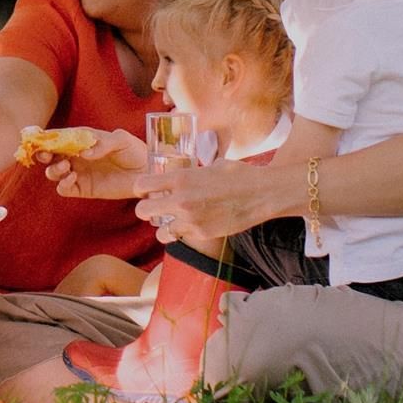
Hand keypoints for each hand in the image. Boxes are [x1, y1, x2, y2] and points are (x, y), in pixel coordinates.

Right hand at [49, 133, 157, 199]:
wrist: (147, 173)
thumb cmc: (135, 151)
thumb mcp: (122, 140)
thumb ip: (103, 142)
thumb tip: (84, 152)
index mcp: (82, 140)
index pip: (59, 137)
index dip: (46, 137)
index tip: (38, 138)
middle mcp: (77, 156)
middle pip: (50, 155)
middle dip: (43, 153)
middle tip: (46, 154)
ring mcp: (79, 173)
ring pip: (53, 172)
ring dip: (53, 169)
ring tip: (65, 167)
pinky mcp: (84, 189)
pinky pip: (65, 189)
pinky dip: (62, 184)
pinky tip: (72, 178)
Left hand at [134, 159, 275, 239]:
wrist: (262, 194)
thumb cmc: (239, 175)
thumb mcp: (210, 165)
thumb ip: (191, 172)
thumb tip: (183, 174)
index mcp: (181, 178)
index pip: (142, 185)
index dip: (141, 188)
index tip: (145, 190)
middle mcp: (181, 200)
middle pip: (142, 210)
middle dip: (145, 209)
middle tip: (154, 207)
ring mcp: (190, 220)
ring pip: (158, 231)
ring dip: (161, 226)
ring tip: (170, 221)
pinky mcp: (202, 234)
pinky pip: (178, 237)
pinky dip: (178, 234)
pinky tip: (185, 228)